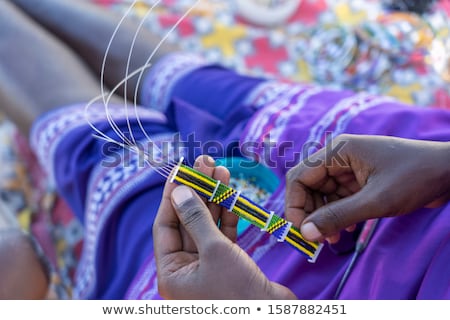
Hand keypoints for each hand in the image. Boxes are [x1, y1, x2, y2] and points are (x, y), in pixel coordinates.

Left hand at [153, 156, 295, 299]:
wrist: (272, 318)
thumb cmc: (238, 294)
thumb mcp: (214, 251)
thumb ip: (196, 219)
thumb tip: (179, 191)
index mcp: (172, 273)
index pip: (165, 226)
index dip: (172, 196)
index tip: (180, 171)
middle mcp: (186, 269)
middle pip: (188, 221)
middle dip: (197, 191)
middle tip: (205, 164)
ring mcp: (208, 266)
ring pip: (207, 225)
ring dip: (213, 198)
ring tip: (220, 171)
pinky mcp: (229, 264)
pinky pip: (223, 234)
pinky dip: (226, 214)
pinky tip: (229, 192)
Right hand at [285, 135, 449, 242]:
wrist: (449, 171)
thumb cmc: (415, 177)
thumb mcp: (376, 200)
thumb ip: (338, 216)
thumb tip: (305, 233)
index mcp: (337, 152)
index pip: (299, 177)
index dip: (295, 205)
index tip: (302, 230)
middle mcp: (338, 158)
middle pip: (308, 187)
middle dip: (310, 214)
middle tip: (319, 239)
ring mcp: (348, 169)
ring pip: (322, 196)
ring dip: (323, 218)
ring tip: (333, 239)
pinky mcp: (358, 180)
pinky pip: (337, 199)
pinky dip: (336, 215)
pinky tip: (344, 230)